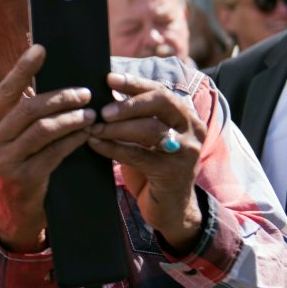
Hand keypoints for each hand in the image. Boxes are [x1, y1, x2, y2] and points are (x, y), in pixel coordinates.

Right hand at [0, 45, 96, 252]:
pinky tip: (87, 133)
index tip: (41, 48)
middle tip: (85, 91)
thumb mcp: (8, 139)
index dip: (23, 67)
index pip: (5, 90)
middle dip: (60, 96)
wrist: (12, 214)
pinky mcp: (23, 178)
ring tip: (90, 111)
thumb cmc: (17, 166)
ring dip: (71, 117)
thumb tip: (46, 78)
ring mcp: (4, 160)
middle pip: (29, 108)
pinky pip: (55, 152)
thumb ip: (19, 115)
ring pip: (43, 129)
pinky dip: (74, 139)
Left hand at [87, 73, 205, 252]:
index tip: (108, 78)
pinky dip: (113, 148)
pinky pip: (139, 155)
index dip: (134, 83)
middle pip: (162, 102)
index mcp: (186, 115)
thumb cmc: (153, 167)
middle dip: (129, 103)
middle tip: (102, 110)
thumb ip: (135, 116)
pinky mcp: (174, 173)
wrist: (171, 209)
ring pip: (151, 129)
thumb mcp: (146, 138)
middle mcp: (192, 128)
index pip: (160, 90)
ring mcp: (186, 151)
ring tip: (94, 127)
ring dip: (117, 127)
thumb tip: (104, 91)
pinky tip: (95, 144)